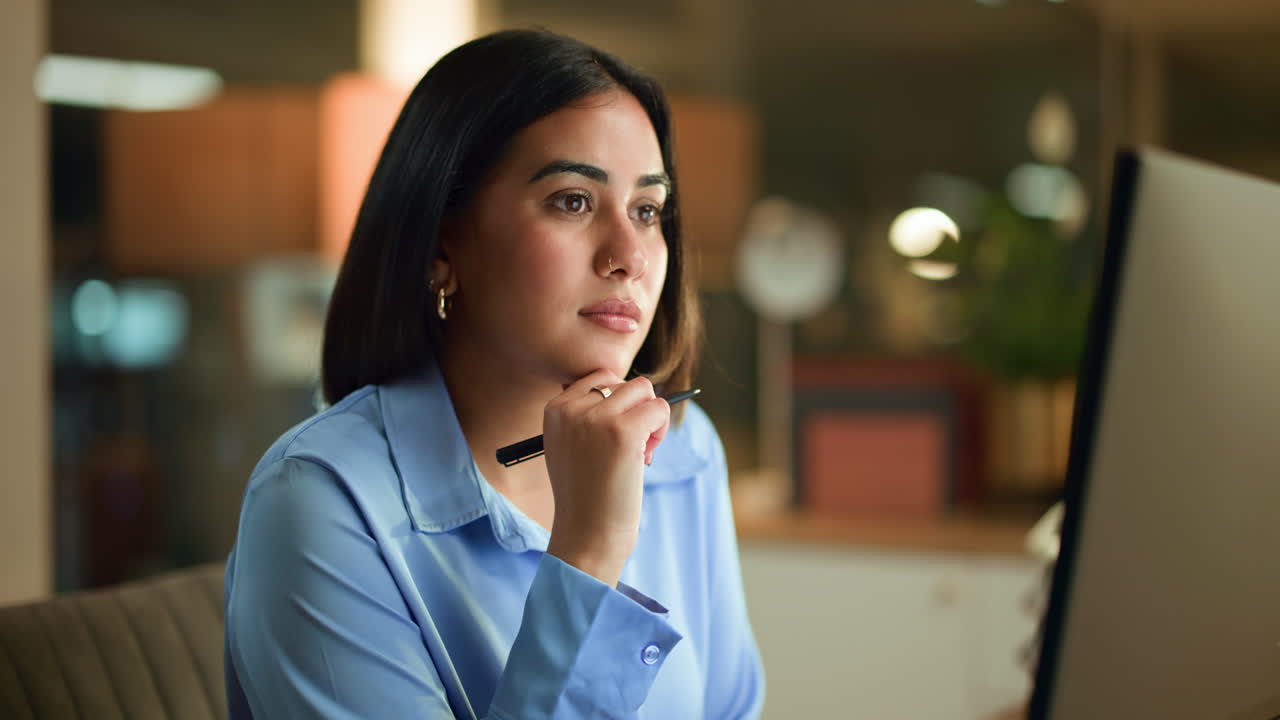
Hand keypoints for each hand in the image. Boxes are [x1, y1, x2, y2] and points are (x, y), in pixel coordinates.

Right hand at [541, 370, 670, 586]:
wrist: (586, 535)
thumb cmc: (585, 496)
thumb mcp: (569, 447)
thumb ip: (585, 416)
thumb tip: (631, 388)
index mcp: (555, 410)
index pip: (598, 378)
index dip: (616, 404)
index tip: (613, 438)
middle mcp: (572, 409)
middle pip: (624, 382)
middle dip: (635, 410)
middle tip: (630, 448)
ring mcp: (597, 418)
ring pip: (644, 390)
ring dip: (651, 418)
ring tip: (639, 452)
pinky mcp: (623, 431)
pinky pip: (659, 408)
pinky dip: (661, 431)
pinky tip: (645, 458)